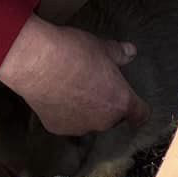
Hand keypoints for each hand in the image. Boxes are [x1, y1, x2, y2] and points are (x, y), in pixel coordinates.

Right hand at [0, 15, 147, 137]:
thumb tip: (131, 52)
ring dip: (86, 110)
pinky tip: (55, 95)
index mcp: (120, 101)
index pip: (141, 115)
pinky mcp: (58, 128)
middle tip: (95, 85)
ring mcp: (80, 127)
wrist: (37, 62)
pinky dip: (64, 112)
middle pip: (113, 118)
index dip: (140, 110)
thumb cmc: (74, 52)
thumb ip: (119, 54)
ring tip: (72, 88)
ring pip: (89, 121)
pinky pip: (67, 122)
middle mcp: (103, 121)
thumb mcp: (102, 47)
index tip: (136, 107)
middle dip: (107, 105)